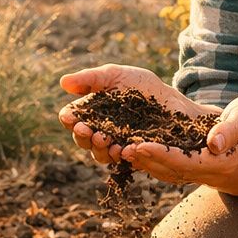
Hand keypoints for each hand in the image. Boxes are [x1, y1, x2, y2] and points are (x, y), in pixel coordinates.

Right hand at [57, 64, 199, 165]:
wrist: (175, 101)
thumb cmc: (143, 86)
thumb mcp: (116, 76)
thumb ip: (90, 79)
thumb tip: (62, 82)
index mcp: (92, 112)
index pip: (73, 119)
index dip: (70, 119)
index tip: (71, 117)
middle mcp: (100, 131)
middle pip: (82, 139)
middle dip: (82, 136)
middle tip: (86, 130)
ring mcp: (116, 145)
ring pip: (99, 154)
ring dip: (98, 149)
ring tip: (103, 139)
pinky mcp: (133, 157)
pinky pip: (123, 161)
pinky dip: (122, 155)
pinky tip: (124, 149)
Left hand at [123, 93, 237, 186]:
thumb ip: (232, 129)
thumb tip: (214, 143)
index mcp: (222, 161)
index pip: (186, 162)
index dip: (161, 154)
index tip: (139, 145)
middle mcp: (209, 171)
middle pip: (171, 170)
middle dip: (145, 160)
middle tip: (120, 148)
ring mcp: (201, 170)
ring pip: (167, 171)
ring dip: (143, 162)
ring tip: (120, 150)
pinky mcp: (194, 164)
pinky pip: (168, 166)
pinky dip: (150, 159)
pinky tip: (132, 148)